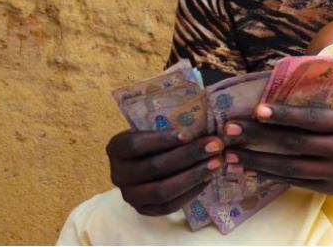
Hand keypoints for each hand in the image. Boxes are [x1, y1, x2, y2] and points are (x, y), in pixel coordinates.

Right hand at [105, 128, 224, 215]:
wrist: (144, 162)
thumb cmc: (154, 138)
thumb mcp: (152, 127)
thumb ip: (168, 124)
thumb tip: (200, 122)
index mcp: (116, 148)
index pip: (135, 145)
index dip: (161, 140)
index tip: (188, 134)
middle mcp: (118, 174)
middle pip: (154, 167)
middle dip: (188, 155)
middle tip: (215, 145)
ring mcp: (130, 195)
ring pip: (162, 190)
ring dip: (193, 176)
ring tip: (217, 162)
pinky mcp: (144, 210)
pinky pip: (169, 206)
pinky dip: (191, 192)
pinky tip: (208, 178)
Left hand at [221, 104, 332, 193]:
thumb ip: (325, 103)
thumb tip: (285, 91)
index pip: (311, 119)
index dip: (283, 115)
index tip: (257, 110)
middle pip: (294, 144)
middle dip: (258, 137)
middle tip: (230, 131)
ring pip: (290, 168)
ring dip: (257, 161)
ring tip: (232, 155)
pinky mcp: (330, 188)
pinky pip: (295, 182)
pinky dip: (271, 175)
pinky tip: (252, 169)